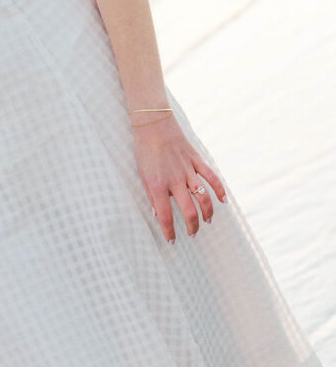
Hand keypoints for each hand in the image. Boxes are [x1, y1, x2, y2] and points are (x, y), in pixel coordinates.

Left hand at [132, 114, 226, 243]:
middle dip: (192, 226)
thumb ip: (151, 197)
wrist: (154, 125)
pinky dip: (219, 190)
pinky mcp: (196, 160)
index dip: (169, 232)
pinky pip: (211, 177)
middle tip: (193, 234)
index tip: (172, 241)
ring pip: (203, 196)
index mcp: (158, 186)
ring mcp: (187, 170)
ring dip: (207, 212)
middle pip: (189, 210)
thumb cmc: (145, 152)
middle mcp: (175, 180)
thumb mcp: (142, 177)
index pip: (166, 216)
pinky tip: (223, 201)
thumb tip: (158, 216)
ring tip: (208, 221)